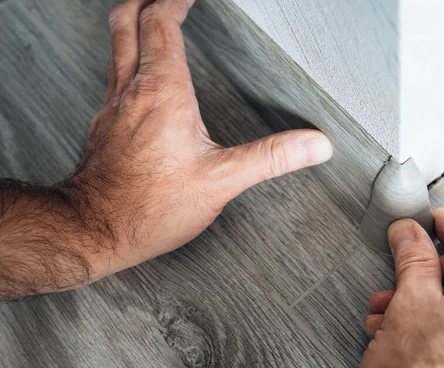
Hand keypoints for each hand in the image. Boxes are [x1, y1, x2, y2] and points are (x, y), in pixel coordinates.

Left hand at [65, 0, 331, 279]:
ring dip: (134, 25)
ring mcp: (113, 107)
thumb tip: (312, 144)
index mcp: (162, 94)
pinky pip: (114, 76)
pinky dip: (130, 60)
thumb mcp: (222, 181)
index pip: (162, 24)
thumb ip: (271, 157)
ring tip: (155, 22)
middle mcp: (132, 92)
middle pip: (127, 22)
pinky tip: (144, 80)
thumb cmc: (149, 209)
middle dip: (148, 1)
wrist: (94, 231)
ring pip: (116, 47)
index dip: (176, 1)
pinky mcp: (104, 126)